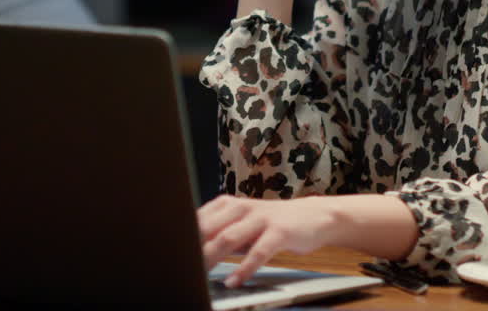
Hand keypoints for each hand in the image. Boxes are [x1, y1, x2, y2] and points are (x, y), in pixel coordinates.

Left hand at [198, 195, 339, 287]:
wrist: (314, 216)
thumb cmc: (273, 224)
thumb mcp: (243, 225)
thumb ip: (221, 236)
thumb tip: (193, 254)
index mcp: (228, 205)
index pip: (198, 220)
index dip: (184, 238)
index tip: (173, 255)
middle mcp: (242, 208)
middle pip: (208, 229)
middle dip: (194, 250)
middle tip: (184, 269)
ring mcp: (261, 218)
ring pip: (229, 238)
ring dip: (212, 258)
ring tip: (201, 276)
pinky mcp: (279, 231)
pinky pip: (258, 251)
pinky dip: (244, 269)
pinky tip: (234, 281)